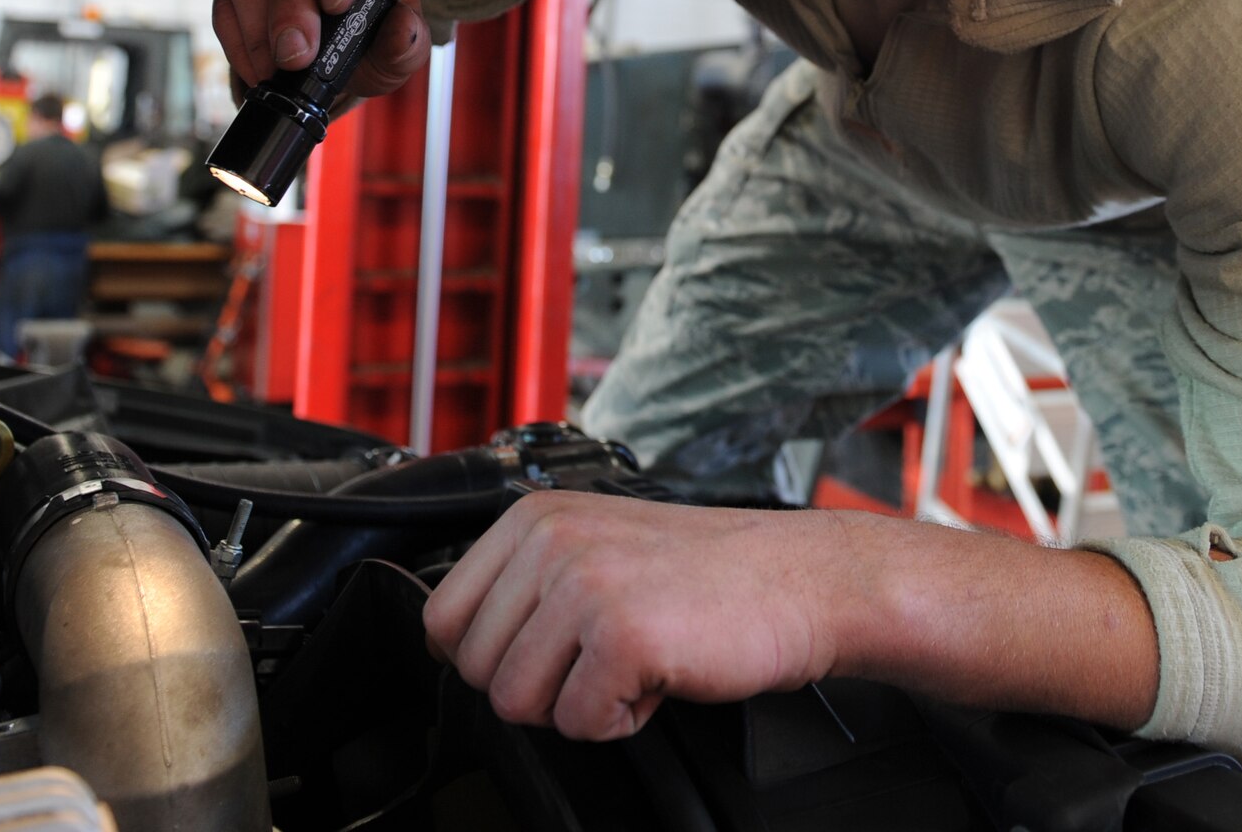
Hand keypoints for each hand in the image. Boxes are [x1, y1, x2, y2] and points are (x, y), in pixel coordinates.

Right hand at [213, 0, 431, 96]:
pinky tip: (257, 67)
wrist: (339, 59)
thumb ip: (405, 41)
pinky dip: (238, 36)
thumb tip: (401, 28)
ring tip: (275, 68)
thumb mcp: (400, 49)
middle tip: (297, 53)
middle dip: (290, 3)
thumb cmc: (375, 39)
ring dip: (259, 23)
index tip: (337, 2)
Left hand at [420, 491, 850, 739]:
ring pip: (517, 703)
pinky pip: (578, 724)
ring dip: (579, 704)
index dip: (489, 658)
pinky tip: (659, 677)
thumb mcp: (594, 546)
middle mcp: (550, 542)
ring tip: (631, 662)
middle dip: (538, 686)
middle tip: (601, 657)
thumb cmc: (702, 575)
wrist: (798, 580)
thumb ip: (524, 581)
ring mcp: (584, 585)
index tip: (539, 656)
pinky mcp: (621, 636)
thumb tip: (454, 645)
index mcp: (533, 517)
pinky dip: (621, 720)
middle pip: (476, 669)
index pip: (442, 617)